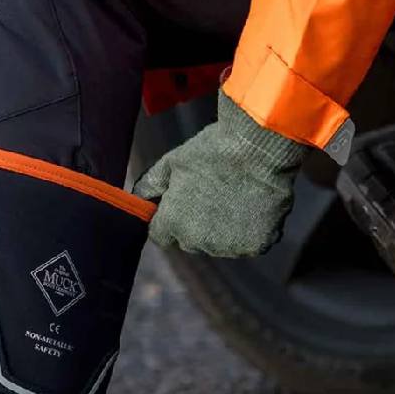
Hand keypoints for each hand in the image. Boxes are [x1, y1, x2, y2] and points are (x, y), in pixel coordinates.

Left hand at [135, 91, 306, 257]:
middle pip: (192, 242)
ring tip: (237, 197)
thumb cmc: (212, 150)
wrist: (258, 146)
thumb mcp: (171, 163)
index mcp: (173, 224)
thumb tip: (136, 198)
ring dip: (226, 230)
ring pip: (222, 245)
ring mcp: (228, 247)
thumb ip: (149, 185)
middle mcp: (198, 243)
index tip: (183, 205)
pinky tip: (256, 205)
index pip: (162, 236)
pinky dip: (253, 231)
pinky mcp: (256, 246)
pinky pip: (250, 244)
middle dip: (198, 226)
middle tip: (215, 196)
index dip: (170, 220)